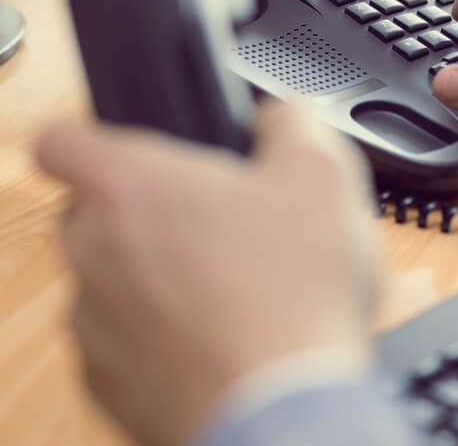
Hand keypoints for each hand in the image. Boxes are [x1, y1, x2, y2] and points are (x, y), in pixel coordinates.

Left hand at [37, 101, 379, 445]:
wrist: (286, 415)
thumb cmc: (293, 295)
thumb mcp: (321, 173)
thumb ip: (288, 121)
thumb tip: (276, 116)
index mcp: (131, 187)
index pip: (61, 138)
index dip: (89, 135)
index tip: (121, 147)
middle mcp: (94, 252)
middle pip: (96, 210)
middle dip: (149, 208)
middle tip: (212, 217)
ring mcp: (95, 322)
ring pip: (112, 274)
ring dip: (158, 269)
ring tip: (229, 280)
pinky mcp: (110, 381)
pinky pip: (127, 333)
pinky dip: (163, 327)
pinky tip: (223, 329)